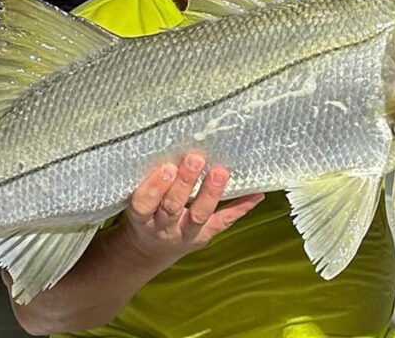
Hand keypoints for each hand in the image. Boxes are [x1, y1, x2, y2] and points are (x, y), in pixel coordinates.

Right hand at [119, 151, 263, 262]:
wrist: (151, 249)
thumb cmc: (145, 214)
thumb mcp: (139, 200)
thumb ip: (148, 181)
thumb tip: (166, 145)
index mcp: (142, 217)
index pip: (143, 204)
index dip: (154, 188)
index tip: (166, 168)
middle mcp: (163, 227)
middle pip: (172, 207)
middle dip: (185, 183)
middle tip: (195, 160)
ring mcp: (185, 233)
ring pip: (198, 215)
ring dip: (210, 193)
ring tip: (220, 172)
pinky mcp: (205, 235)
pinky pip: (223, 221)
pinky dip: (241, 207)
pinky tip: (255, 194)